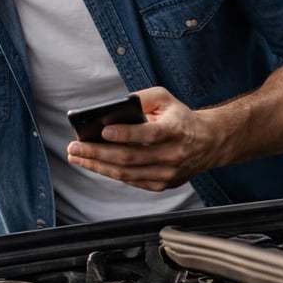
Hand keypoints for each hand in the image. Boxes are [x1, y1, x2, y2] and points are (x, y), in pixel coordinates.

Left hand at [66, 86, 223, 190]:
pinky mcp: (162, 184)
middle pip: (130, 157)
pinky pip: (131, 181)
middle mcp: (172, 154)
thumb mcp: (165, 99)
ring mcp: (167, 173)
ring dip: (97, 166)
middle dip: (97, 153)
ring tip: (77, 157)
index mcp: (175, 130)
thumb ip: (141, 99)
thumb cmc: (180, 118)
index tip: (103, 131)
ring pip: (126, 173)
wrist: (208, 142)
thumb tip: (112, 108)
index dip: (126, 134)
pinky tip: (94, 165)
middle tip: (74, 147)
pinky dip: (110, 173)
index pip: (150, 134)